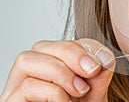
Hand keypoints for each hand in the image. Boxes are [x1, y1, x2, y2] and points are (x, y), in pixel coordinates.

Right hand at [0, 38, 114, 101]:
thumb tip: (104, 58)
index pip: (62, 43)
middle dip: (72, 54)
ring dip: (60, 72)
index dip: (85, 47)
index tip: (104, 60)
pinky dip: (53, 92)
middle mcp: (31, 73)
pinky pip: (27, 86)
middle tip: (92, 71)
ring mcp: (16, 88)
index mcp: (50, 65)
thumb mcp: (94, 92)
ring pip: (27, 60)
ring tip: (80, 91)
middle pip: (41, 46)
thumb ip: (99, 74)